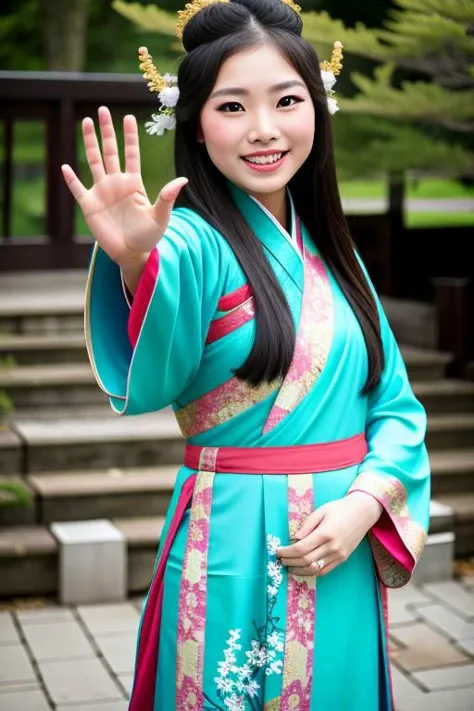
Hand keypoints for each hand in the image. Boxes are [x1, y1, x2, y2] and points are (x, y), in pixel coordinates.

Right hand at [61, 106, 187, 267]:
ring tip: (86, 122)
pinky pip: (78, 189)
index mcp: (134, 183)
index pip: (131, 154)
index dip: (130, 137)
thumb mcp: (161, 217)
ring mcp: (102, 193)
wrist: (132, 254)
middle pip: (110, 151)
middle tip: (103, 110)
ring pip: (93, 162)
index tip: (128, 117)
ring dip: (90, 143)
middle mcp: (116, 183)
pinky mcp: (90, 206)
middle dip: (106, 131)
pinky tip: (65, 167)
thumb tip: (183, 179)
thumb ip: (168, 197)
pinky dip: (71, 180)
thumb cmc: (149, 236)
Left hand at [276, 492, 382, 576]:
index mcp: (325, 533)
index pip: (301, 548)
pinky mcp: (343, 559)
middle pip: (306, 560)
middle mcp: (332, 546)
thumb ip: (307, 526)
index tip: (278, 551)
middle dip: (290, 561)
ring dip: (299, 570)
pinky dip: (312, 571)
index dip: (287, 552)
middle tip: (280, 559)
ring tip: (289, 566)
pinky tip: (303, 568)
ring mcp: (339, 555)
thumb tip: (294, 539)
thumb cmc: (340, 508)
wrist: (363, 512)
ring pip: (315, 569)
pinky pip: (325, 570)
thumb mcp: (321, 511)